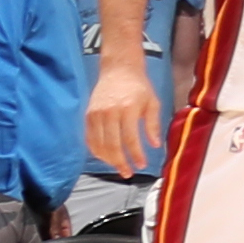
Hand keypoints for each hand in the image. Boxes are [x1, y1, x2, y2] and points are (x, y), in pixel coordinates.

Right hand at [87, 61, 160, 175]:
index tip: (141, 165)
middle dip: (120, 162)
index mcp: (128, 109)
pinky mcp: (88, 116)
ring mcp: (96, 115)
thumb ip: (153, 124)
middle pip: (112, 145)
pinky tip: (106, 157)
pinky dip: (97, 151)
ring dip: (108, 160)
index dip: (135, 155)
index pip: (130, 139)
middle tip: (128, 173)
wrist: (118, 69)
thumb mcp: (153, 102)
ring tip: (119, 167)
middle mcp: (109, 113)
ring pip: (99, 145)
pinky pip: (90, 139)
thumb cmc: (139, 86)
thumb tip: (155, 146)